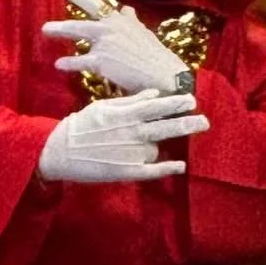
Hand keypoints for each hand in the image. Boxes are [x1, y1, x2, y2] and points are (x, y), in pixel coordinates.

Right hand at [38, 91, 207, 183]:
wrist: (60, 151)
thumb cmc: (81, 126)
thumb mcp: (104, 107)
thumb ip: (130, 101)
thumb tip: (153, 93)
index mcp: (126, 114)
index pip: (158, 106)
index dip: (176, 103)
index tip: (192, 99)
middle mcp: (133, 132)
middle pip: (167, 126)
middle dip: (188, 123)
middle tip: (205, 121)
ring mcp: (132, 153)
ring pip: (157, 148)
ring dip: (156, 147)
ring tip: (143, 145)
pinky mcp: (128, 171)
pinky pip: (154, 170)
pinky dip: (168, 168)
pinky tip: (179, 166)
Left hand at [45, 0, 187, 95]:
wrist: (162, 75)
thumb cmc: (154, 56)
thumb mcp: (143, 33)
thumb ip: (130, 21)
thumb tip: (126, 9)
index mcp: (121, 21)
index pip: (99, 5)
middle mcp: (110, 27)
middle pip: (85, 13)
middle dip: (70, 3)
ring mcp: (105, 43)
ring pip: (77, 32)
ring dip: (60, 30)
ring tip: (46, 30)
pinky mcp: (101, 61)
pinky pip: (80, 61)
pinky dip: (69, 63)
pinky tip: (59, 64)